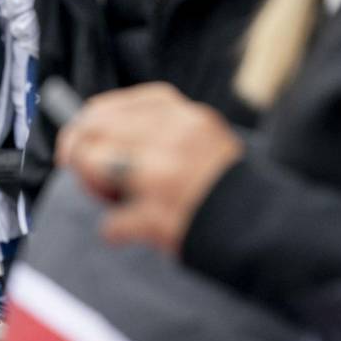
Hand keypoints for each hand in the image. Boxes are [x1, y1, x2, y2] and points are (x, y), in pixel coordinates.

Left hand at [55, 83, 242, 253]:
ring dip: (96, 190)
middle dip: (81, 157)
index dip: (81, 128)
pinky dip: (116, 231)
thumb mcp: (196, 135)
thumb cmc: (219, 183)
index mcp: (178, 113)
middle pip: (91, 133)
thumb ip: (150, 127)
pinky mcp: (161, 215)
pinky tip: (132, 232)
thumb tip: (84, 130)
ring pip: (92, 165)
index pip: (104, 109)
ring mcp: (164, 175)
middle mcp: (170, 136)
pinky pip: (111, 222)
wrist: (266, 227)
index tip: (74, 145)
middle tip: (92, 180)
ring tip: (119, 203)